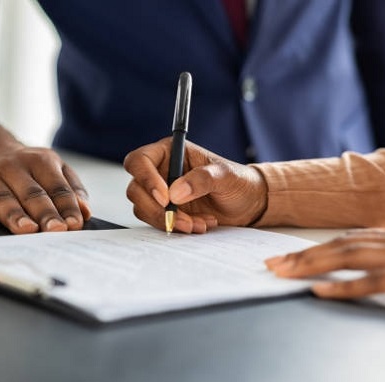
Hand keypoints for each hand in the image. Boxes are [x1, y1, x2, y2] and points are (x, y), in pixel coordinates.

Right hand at [0, 121, 90, 233]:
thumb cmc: (21, 165)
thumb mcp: (50, 167)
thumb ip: (70, 187)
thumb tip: (85, 211)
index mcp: (39, 161)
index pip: (56, 186)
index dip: (67, 205)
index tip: (75, 224)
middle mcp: (11, 166)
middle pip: (31, 192)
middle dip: (44, 212)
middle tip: (55, 230)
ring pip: (1, 196)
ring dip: (14, 214)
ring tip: (27, 229)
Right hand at [123, 137, 267, 232]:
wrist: (248, 203)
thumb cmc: (238, 181)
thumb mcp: (225, 176)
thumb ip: (202, 179)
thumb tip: (175, 193)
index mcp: (170, 152)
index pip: (140, 161)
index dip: (146, 179)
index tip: (166, 198)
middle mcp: (160, 171)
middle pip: (136, 189)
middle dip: (158, 209)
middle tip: (183, 219)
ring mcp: (161, 193)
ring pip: (144, 209)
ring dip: (170, 221)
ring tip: (198, 223)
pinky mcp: (165, 212)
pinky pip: (158, 222)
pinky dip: (176, 227)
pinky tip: (199, 224)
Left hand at [266, 227, 384, 298]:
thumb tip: (366, 270)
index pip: (348, 240)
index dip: (316, 248)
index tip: (288, 256)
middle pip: (341, 245)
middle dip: (304, 255)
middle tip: (273, 264)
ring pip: (350, 257)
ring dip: (312, 264)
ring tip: (284, 272)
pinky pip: (374, 282)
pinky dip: (344, 286)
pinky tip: (319, 290)